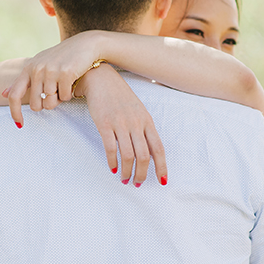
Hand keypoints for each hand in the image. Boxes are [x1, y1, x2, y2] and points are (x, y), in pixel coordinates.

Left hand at [5, 31, 103, 125]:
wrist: (86, 44)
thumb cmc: (62, 57)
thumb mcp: (39, 65)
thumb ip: (23, 81)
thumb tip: (3, 95)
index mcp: (29, 68)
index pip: (14, 95)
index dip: (14, 112)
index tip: (19, 124)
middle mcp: (37, 69)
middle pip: (36, 105)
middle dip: (46, 104)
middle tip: (55, 94)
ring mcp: (51, 71)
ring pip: (51, 103)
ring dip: (59, 99)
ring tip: (65, 86)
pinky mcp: (66, 73)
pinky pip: (65, 97)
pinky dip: (70, 94)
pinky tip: (73, 82)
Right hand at [80, 65, 167, 186]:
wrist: (101, 79)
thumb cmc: (120, 97)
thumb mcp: (138, 111)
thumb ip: (144, 130)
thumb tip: (149, 154)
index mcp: (147, 121)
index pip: (159, 148)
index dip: (162, 167)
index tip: (162, 181)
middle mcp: (136, 123)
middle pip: (144, 156)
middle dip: (142, 174)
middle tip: (137, 183)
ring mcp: (121, 123)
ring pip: (129, 155)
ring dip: (127, 171)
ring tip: (124, 179)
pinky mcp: (104, 124)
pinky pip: (111, 148)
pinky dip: (113, 162)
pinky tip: (113, 168)